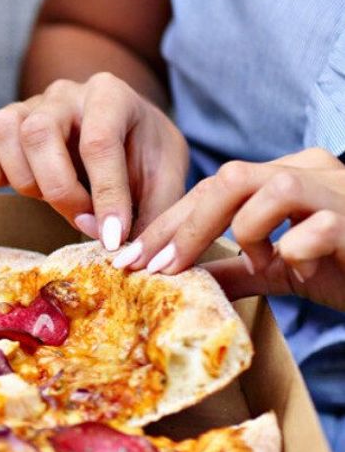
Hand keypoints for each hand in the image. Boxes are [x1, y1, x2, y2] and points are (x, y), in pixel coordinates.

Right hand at [0, 72, 187, 248]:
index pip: (98, 142)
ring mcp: (25, 106)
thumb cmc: (143, 156)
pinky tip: (16, 184)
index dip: (106, 196)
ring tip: (52, 197)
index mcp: (111, 94)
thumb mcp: (165, 179)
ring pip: (2, 132)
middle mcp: (63, 93)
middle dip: (59, 190)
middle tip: (83, 220)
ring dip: (24, 179)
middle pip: (38, 132)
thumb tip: (125, 257)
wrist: (124, 133)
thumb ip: (152, 213)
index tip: (112, 238)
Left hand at [114, 148, 344, 310]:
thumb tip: (178, 280)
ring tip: (261, 264)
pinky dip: (294, 251)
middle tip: (157, 269)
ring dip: (248, 233)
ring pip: (271, 190)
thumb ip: (233, 269)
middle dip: (183, 227)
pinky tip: (297, 268)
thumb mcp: (277, 269)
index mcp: (284, 175)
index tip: (128, 260)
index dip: (166, 225)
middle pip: (230, 179)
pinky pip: (316, 227)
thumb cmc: (343, 267)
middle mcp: (309, 171)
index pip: (210, 188)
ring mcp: (336, 192)